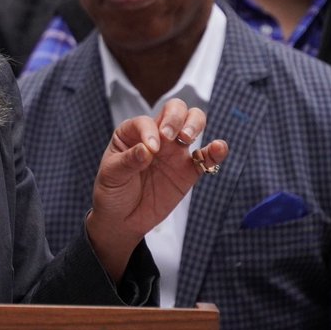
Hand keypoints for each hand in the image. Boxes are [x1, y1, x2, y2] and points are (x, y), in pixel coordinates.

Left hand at [85, 98, 228, 279]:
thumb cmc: (112, 191)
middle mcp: (157, 137)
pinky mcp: (189, 172)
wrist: (122, 219)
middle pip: (175, 110)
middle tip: (172, 136)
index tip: (150, 151)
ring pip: (193, 124)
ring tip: (187, 138)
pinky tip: (219, 147)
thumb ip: (129, 161)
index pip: (146, 121)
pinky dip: (216, 151)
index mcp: (133, 132)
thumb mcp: (112, 175)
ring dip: (195, 124)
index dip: (149, 132)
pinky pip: (206, 158)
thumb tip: (147, 150)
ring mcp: (174, 152)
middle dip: (175, 116)